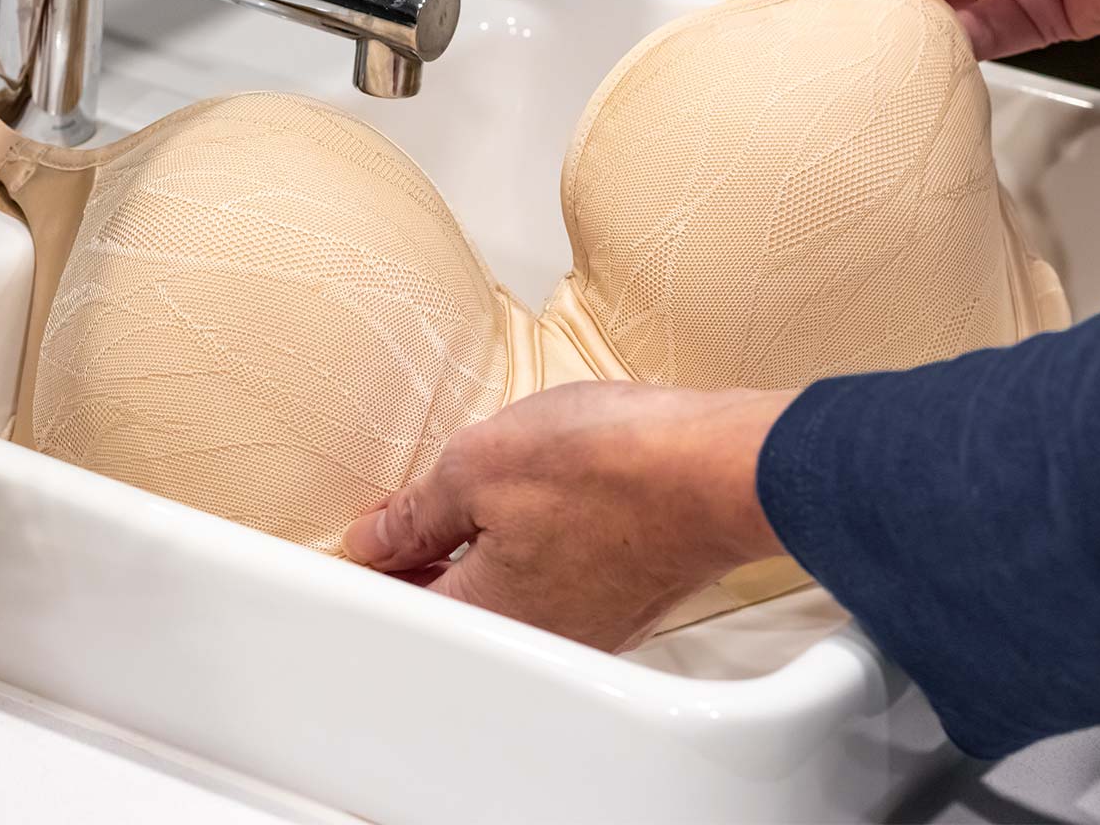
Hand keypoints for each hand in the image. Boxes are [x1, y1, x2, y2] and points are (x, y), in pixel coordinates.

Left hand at [342, 382, 793, 651]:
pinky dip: (542, 538)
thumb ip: (415, 512)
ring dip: (487, 542)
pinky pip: (564, 573)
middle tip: (421, 497)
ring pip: (513, 585)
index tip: (374, 522)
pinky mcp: (632, 591)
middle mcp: (543, 635)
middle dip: (428, 551)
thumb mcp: (478, 465)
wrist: (725, 465)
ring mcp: (595, 620)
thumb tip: (375, 538)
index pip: (404, 602)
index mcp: (491, 616)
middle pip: (459, 601)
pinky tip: (548, 494)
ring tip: (486, 483)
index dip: (378, 556)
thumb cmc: (612, 465)